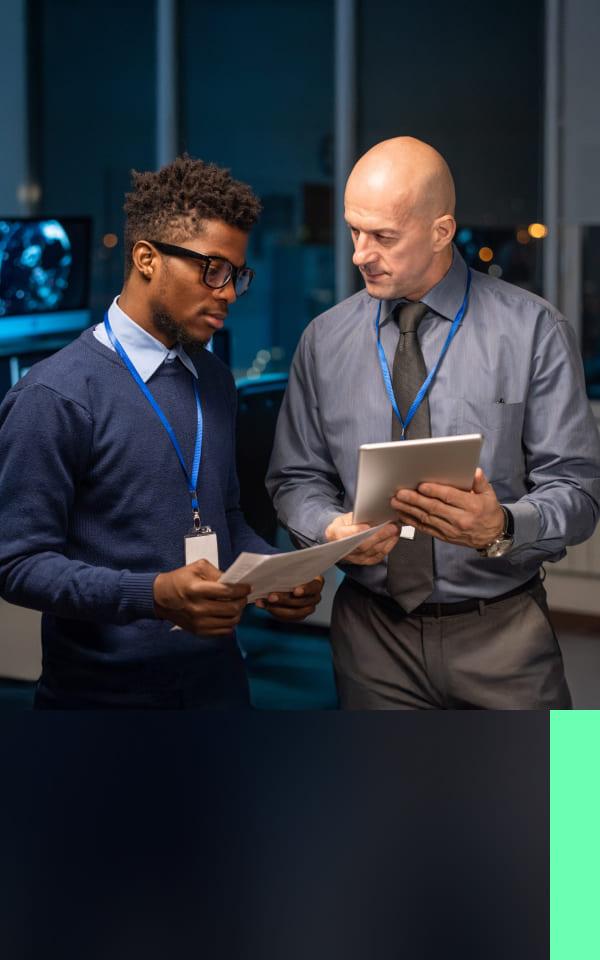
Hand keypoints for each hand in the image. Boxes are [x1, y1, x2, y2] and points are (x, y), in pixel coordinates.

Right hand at [153, 559, 249, 635]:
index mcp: (197, 590)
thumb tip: (233, 582)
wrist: (160, 598)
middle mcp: (198, 608)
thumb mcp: (196, 567)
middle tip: (243, 596)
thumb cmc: (179, 580)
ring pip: (230, 622)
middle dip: (242, 601)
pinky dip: (230, 623)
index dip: (242, 589)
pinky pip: (223, 631)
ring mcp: (199, 622)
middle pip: (232, 609)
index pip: (227, 591)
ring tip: (236, 605)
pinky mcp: (199, 631)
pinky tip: (228, 615)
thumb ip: (216, 572)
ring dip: (238, 613)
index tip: (247, 587)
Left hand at [255, 576, 324, 621]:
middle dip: (285, 600)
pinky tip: (262, 604)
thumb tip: (273, 569)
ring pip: (294, 613)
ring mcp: (308, 608)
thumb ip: (287, 570)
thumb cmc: (291, 572)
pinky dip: (273, 611)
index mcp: (317, 583)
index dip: (306, 589)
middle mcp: (315, 597)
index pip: (314, 587)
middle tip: (271, 597)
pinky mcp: (298, 616)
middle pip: (302, 602)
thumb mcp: (291, 569)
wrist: (288, 581)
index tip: (295, 591)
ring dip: (277, 608)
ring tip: (264, 602)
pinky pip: (286, 617)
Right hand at [325, 513, 399, 564]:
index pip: (346, 534)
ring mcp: (355, 558)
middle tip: (392, 527)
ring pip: (373, 551)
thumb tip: (374, 514)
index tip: (368, 526)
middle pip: (363, 545)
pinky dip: (388, 546)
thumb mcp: (346, 517)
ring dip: (387, 540)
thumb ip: (357, 517)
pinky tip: (394, 538)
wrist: (340, 538)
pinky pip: (378, 556)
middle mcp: (345, 549)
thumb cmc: (345, 525)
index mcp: (335, 534)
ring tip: (396, 529)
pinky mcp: (365, 561)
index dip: (357, 531)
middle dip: (380, 536)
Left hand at [390, 468, 504, 549]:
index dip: (434, 491)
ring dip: (409, 510)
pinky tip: (402, 514)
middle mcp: (460, 520)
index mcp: (472, 506)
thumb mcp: (489, 495)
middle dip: (415, 500)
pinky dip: (413, 521)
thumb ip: (480, 482)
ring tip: (396, 502)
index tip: (421, 486)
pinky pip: (426, 529)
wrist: (492, 536)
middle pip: (434, 508)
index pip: (450, 497)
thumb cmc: (489, 512)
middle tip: (400, 493)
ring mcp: (451, 530)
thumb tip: (474, 471)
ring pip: (427, 519)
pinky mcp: (444, 537)